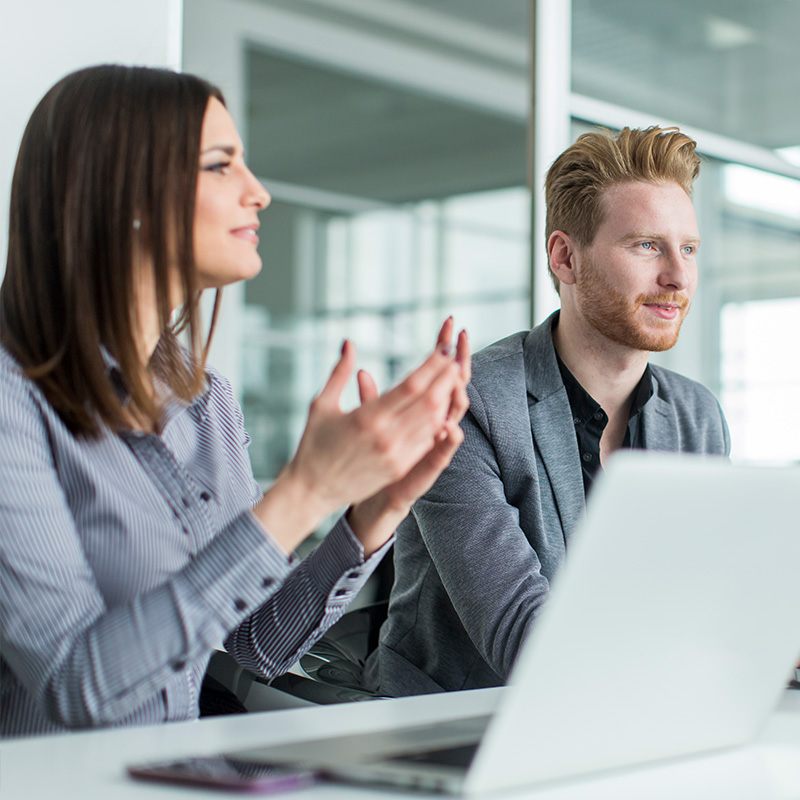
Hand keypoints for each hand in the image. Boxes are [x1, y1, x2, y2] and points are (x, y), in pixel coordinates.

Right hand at [253, 320, 468, 552]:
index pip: (411, 386)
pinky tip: (442, 407)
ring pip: (433, 422)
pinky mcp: (399, 468)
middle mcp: (386, 437)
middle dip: (446, 377)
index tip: (444, 349)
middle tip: (455, 358)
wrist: (312, 491)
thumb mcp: (321, 405)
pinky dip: (437, 422)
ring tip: (452, 378)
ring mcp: (396, 455)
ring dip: (446, 398)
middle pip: (429, 402)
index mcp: (367, 418)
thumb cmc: (313, 444)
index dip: (432, 366)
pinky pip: (426, 440)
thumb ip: (339, 372)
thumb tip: (348, 342)